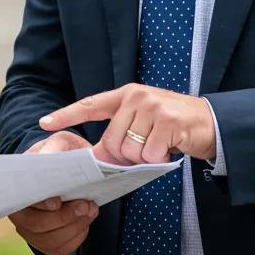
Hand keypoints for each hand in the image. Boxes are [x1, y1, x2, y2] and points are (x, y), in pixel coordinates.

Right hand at [8, 131, 98, 254]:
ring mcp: (30, 228)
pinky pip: (59, 249)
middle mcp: (19, 210)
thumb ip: (54, 148)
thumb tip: (47, 158)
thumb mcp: (59, 142)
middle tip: (86, 205)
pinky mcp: (45, 240)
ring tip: (90, 210)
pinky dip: (76, 237)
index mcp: (18, 184)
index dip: (40, 205)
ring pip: (49, 241)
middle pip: (36, 226)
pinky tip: (84, 222)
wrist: (69, 166)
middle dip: (65, 218)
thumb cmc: (62, 152)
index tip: (58, 202)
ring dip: (74, 228)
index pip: (22, 201)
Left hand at [40, 84, 215, 164]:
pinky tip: (170, 148)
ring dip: (144, 158)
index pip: (91, 105)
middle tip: (146, 149)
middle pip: (112, 141)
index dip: (66, 115)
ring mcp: (153, 106)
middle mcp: (137, 96)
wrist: (211, 123)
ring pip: (129, 151)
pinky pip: (149, 155)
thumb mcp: (144, 123)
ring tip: (160, 145)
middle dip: (125, 155)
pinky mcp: (168, 121)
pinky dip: (159, 159)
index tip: (43, 123)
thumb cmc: (173, 126)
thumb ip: (120, 134)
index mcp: (127, 94)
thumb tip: (98, 158)